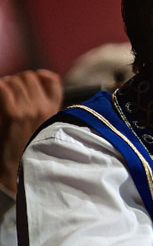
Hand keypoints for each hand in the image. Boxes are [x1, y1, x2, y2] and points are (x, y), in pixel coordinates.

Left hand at [0, 70, 61, 194]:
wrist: (18, 170)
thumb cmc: (27, 150)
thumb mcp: (44, 128)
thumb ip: (43, 109)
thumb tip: (34, 87)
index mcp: (54, 111)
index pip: (51, 79)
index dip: (37, 76)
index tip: (28, 83)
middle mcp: (44, 107)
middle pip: (29, 76)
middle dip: (16, 81)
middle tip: (7, 94)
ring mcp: (30, 110)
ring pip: (15, 80)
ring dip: (4, 86)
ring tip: (1, 99)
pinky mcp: (13, 114)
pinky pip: (3, 88)